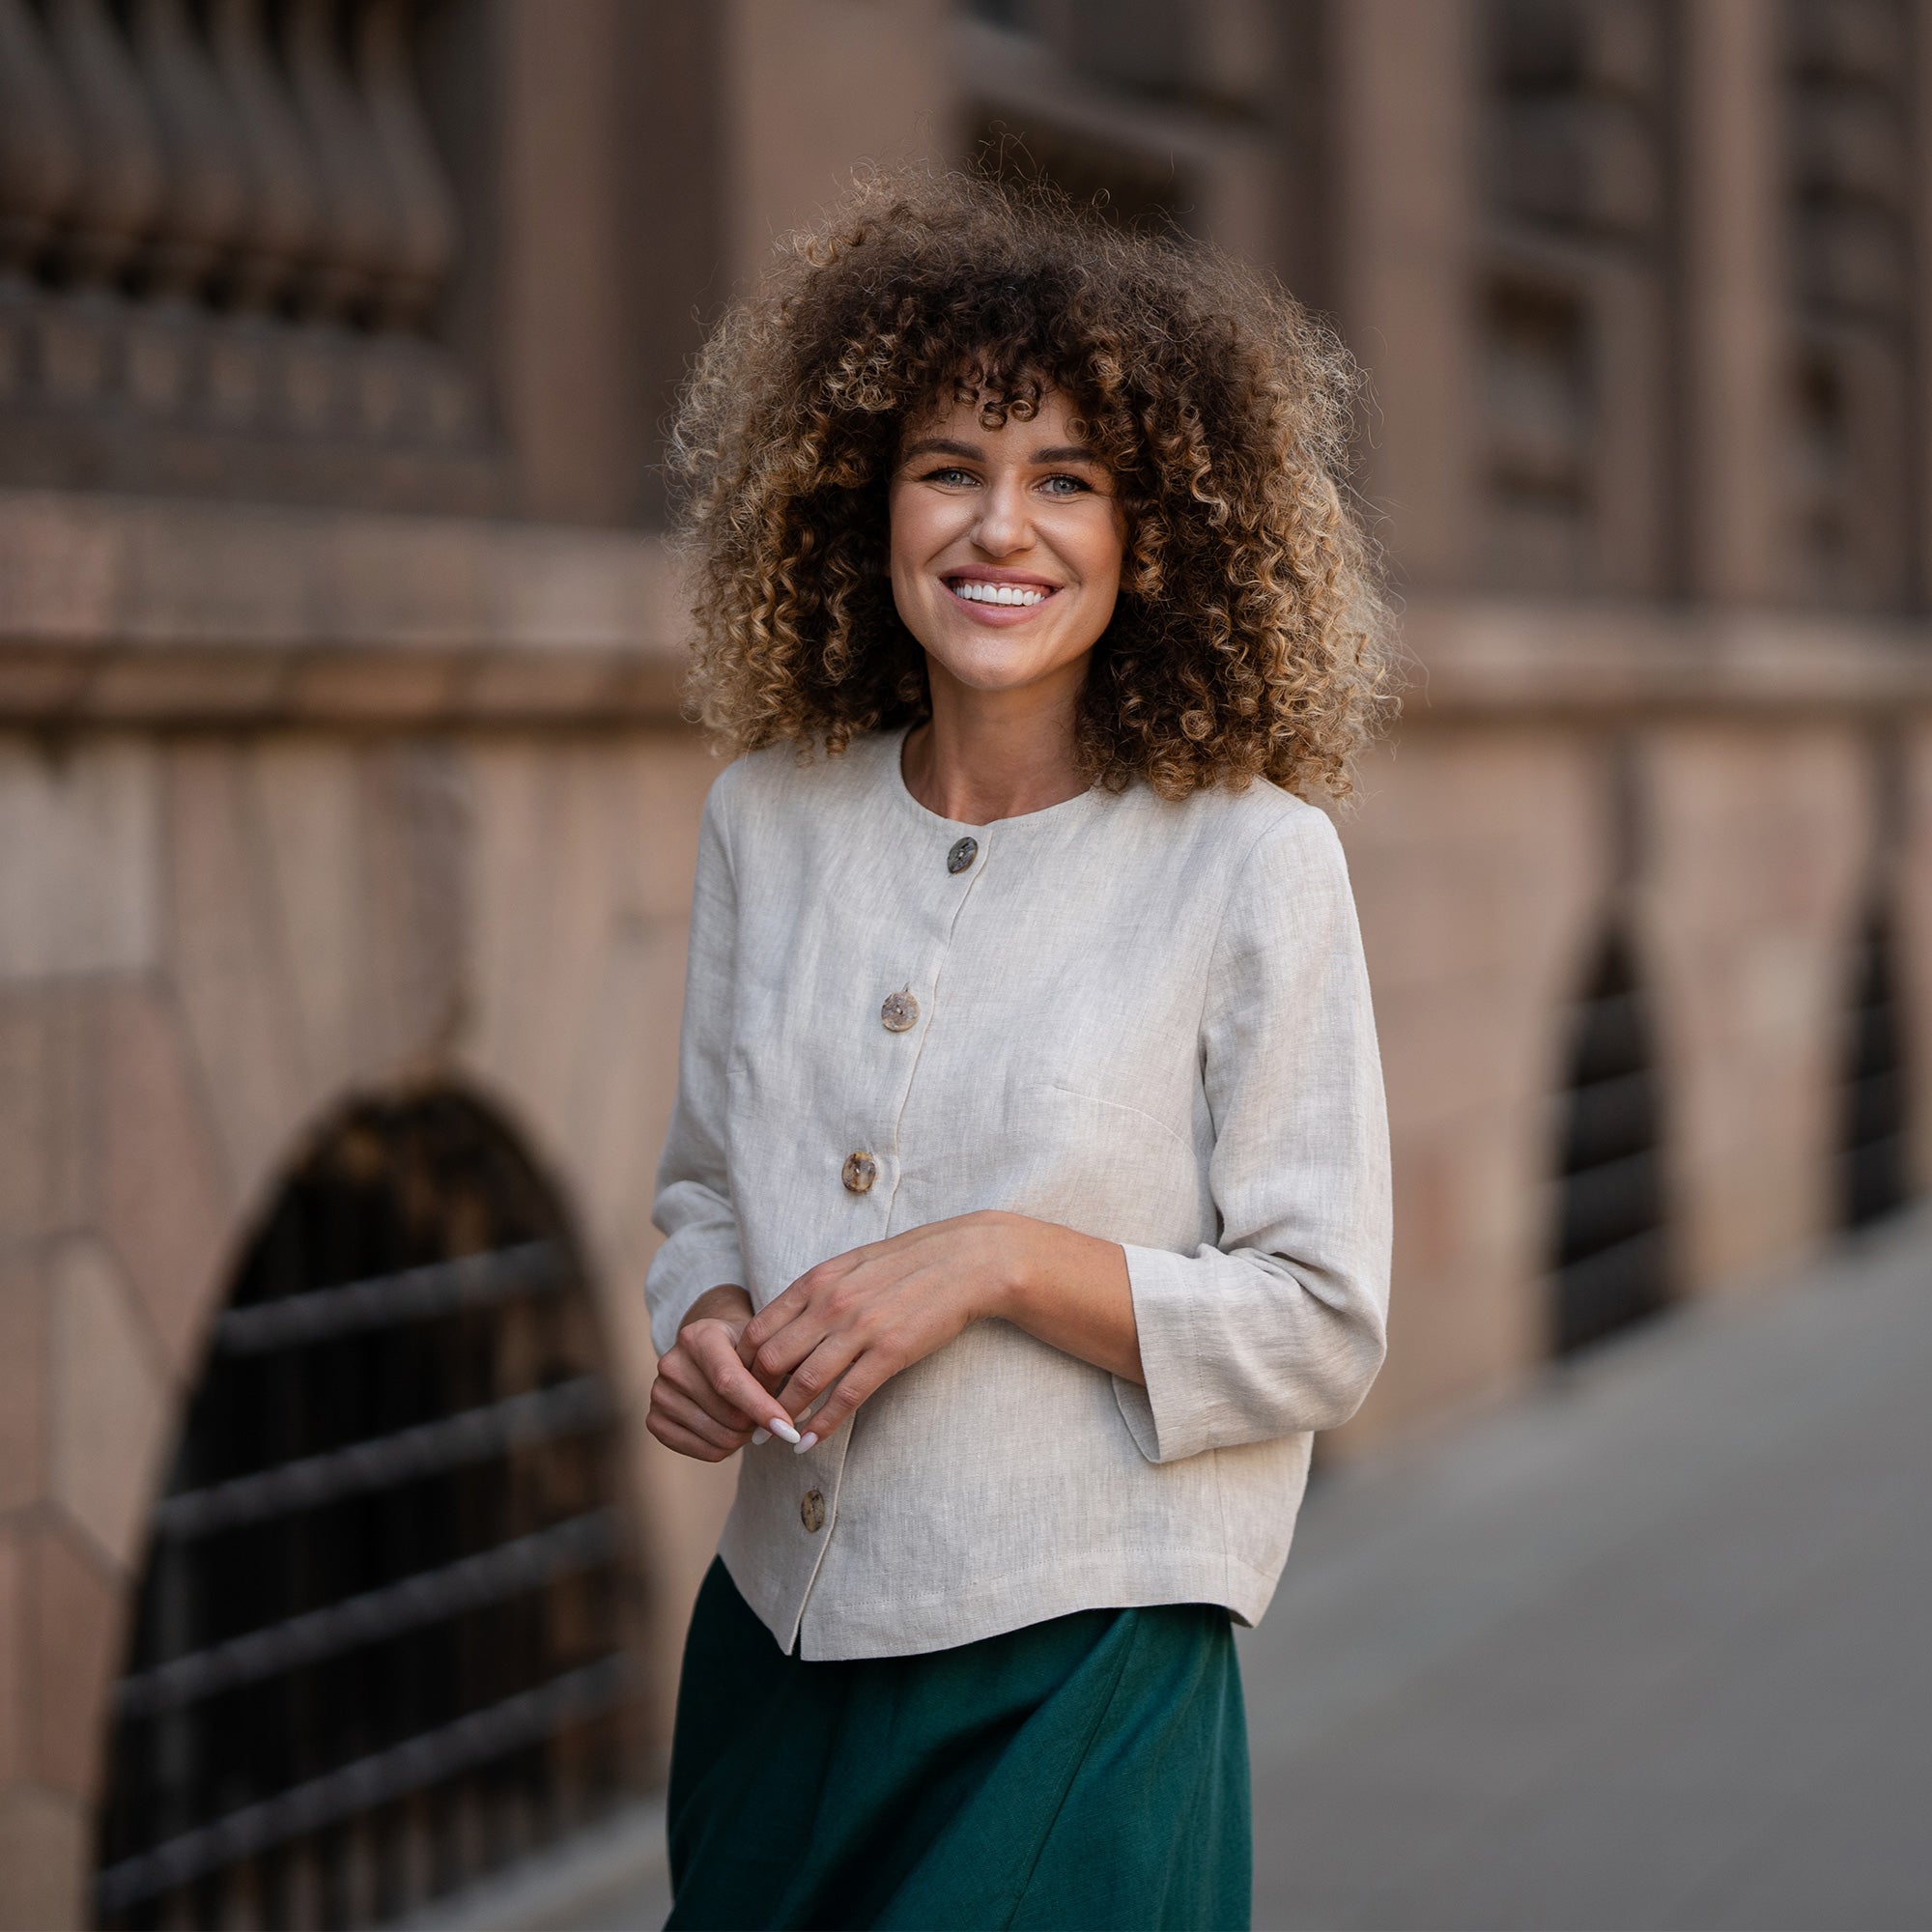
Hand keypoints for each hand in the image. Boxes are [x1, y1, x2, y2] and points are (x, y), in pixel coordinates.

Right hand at [647, 1284, 796, 1461]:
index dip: (761, 1408)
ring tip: (752, 1420)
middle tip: (772, 1417)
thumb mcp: (765, 1346)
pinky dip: (726, 1449)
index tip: (789, 1430)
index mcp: (698, 1336)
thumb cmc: (747, 1348)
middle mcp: (672, 1362)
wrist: (711, 1348)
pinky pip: (701, 1451)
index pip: (729, 1381)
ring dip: (744, 1437)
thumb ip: (779, 1373)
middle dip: (758, 1424)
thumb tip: (794, 1420)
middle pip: (727, 1415)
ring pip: (718, 1437)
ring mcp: (659, 1392)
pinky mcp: (654, 1419)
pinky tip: (733, 1431)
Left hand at [740, 1210, 1060, 1449]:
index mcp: (817, 1280)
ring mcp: (859, 1328)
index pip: (758, 1330)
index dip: (743, 1365)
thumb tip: (784, 1322)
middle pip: (772, 1360)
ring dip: (783, 1417)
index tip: (742, 1388)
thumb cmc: (909, 1263)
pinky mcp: (890, 1352)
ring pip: (803, 1383)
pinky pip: (845, 1397)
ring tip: (774, 1437)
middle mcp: (830, 1303)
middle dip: (754, 1396)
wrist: (966, 1261)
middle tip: (750, 1419)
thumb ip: (817, 1291)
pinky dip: (822, 1425)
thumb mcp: (852, 1265)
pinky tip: (810, 1442)